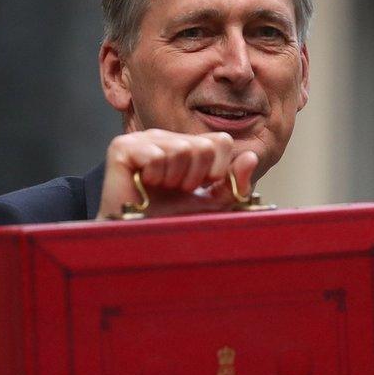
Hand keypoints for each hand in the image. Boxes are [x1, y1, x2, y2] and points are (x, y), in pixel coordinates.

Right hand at [95, 129, 258, 218]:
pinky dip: (154, 176)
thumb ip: (234, 183)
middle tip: (175, 190)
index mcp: (185, 145)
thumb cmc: (170, 221)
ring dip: (173, 179)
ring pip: (181, 149)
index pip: (220, 141)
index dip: (216, 170)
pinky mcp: (122, 147)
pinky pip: (155, 155)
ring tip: (159, 188)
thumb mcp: (211, 204)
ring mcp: (143, 139)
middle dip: (194, 177)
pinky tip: (144, 184)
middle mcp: (164, 137)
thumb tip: (251, 156)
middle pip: (203, 146)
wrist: (136, 237)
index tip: (198, 187)